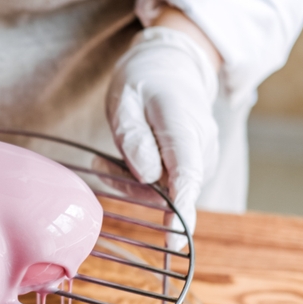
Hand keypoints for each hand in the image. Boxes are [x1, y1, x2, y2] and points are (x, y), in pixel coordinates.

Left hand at [106, 25, 219, 249]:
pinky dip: (142, 177)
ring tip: (104, 158)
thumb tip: (146, 175)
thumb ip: (133, 137)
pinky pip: (167, 182)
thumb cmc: (144, 80)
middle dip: (135, 188)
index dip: (180, 210)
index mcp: (184, 127)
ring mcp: (201, 155)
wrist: (171, 64)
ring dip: (133, 181)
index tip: (175, 240)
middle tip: (101, 164)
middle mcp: (201, 146)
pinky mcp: (193, 162)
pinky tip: (120, 161)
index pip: (187, 176)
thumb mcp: (125, 100)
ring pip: (167, 189)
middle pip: (173, 189)